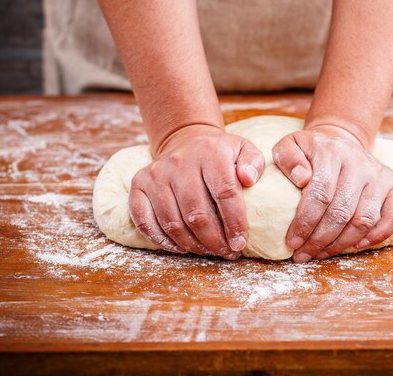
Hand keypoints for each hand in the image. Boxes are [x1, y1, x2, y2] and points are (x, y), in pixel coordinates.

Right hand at [129, 124, 264, 259]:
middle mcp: (180, 162)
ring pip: (172, 222)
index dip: (234, 223)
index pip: (225, 192)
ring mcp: (156, 173)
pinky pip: (145, 221)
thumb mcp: (243, 149)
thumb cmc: (219, 153)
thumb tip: (248, 179)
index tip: (240, 243)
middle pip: (197, 213)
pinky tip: (181, 247)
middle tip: (226, 252)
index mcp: (210, 153)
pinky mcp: (139, 183)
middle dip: (214, 241)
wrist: (185, 140)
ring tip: (208, 251)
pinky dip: (162, 241)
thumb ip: (253, 162)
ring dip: (192, 245)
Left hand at [272, 124, 392, 262]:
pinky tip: (355, 246)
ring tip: (320, 254)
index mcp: (332, 153)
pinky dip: (377, 236)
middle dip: (319, 240)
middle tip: (303, 255)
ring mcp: (379, 175)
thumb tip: (300, 177)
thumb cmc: (310, 150)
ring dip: (341, 243)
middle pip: (341, 212)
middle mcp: (360, 163)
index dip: (305, 223)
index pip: (320, 194)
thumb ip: (287, 157)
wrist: (339, 139)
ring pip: (364, 220)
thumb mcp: (290, 144)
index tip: (292, 242)